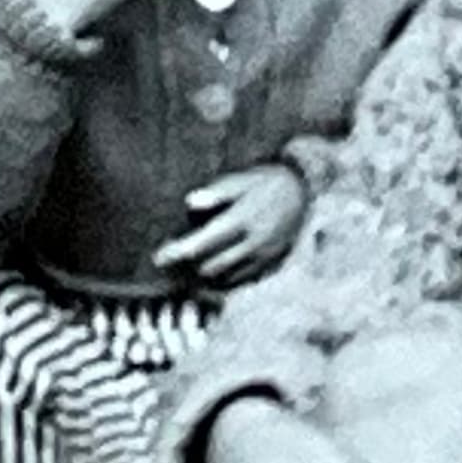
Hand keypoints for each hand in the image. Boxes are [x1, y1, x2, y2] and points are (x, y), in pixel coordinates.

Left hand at [153, 163, 308, 285]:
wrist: (303, 191)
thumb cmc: (263, 182)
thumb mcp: (240, 180)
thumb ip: (215, 193)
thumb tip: (189, 203)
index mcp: (243, 219)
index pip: (203, 243)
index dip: (177, 252)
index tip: (158, 257)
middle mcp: (254, 241)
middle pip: (210, 266)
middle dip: (186, 268)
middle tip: (169, 263)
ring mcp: (264, 255)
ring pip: (225, 277)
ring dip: (201, 277)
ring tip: (185, 270)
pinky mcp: (271, 263)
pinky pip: (241, 281)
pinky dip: (221, 281)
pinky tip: (210, 273)